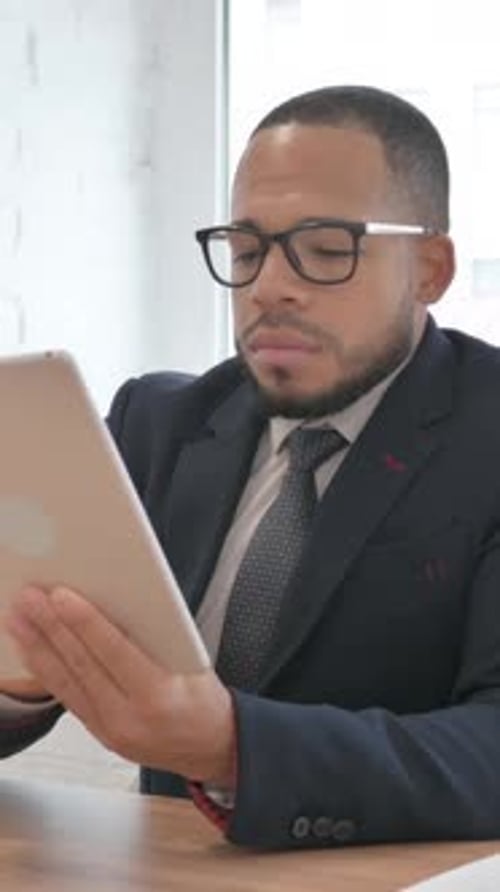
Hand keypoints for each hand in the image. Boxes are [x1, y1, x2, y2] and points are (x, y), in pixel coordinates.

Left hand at [5, 586, 235, 784]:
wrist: (213, 748)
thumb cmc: (206, 698)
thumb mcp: (193, 662)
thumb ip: (154, 638)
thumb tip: (112, 602)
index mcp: (159, 696)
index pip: (113, 651)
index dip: (85, 621)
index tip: (60, 595)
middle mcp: (130, 719)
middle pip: (81, 664)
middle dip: (50, 627)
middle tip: (28, 597)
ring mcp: (110, 731)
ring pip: (66, 682)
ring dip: (37, 646)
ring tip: (16, 618)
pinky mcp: (100, 734)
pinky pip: (67, 697)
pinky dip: (46, 670)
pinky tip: (31, 648)